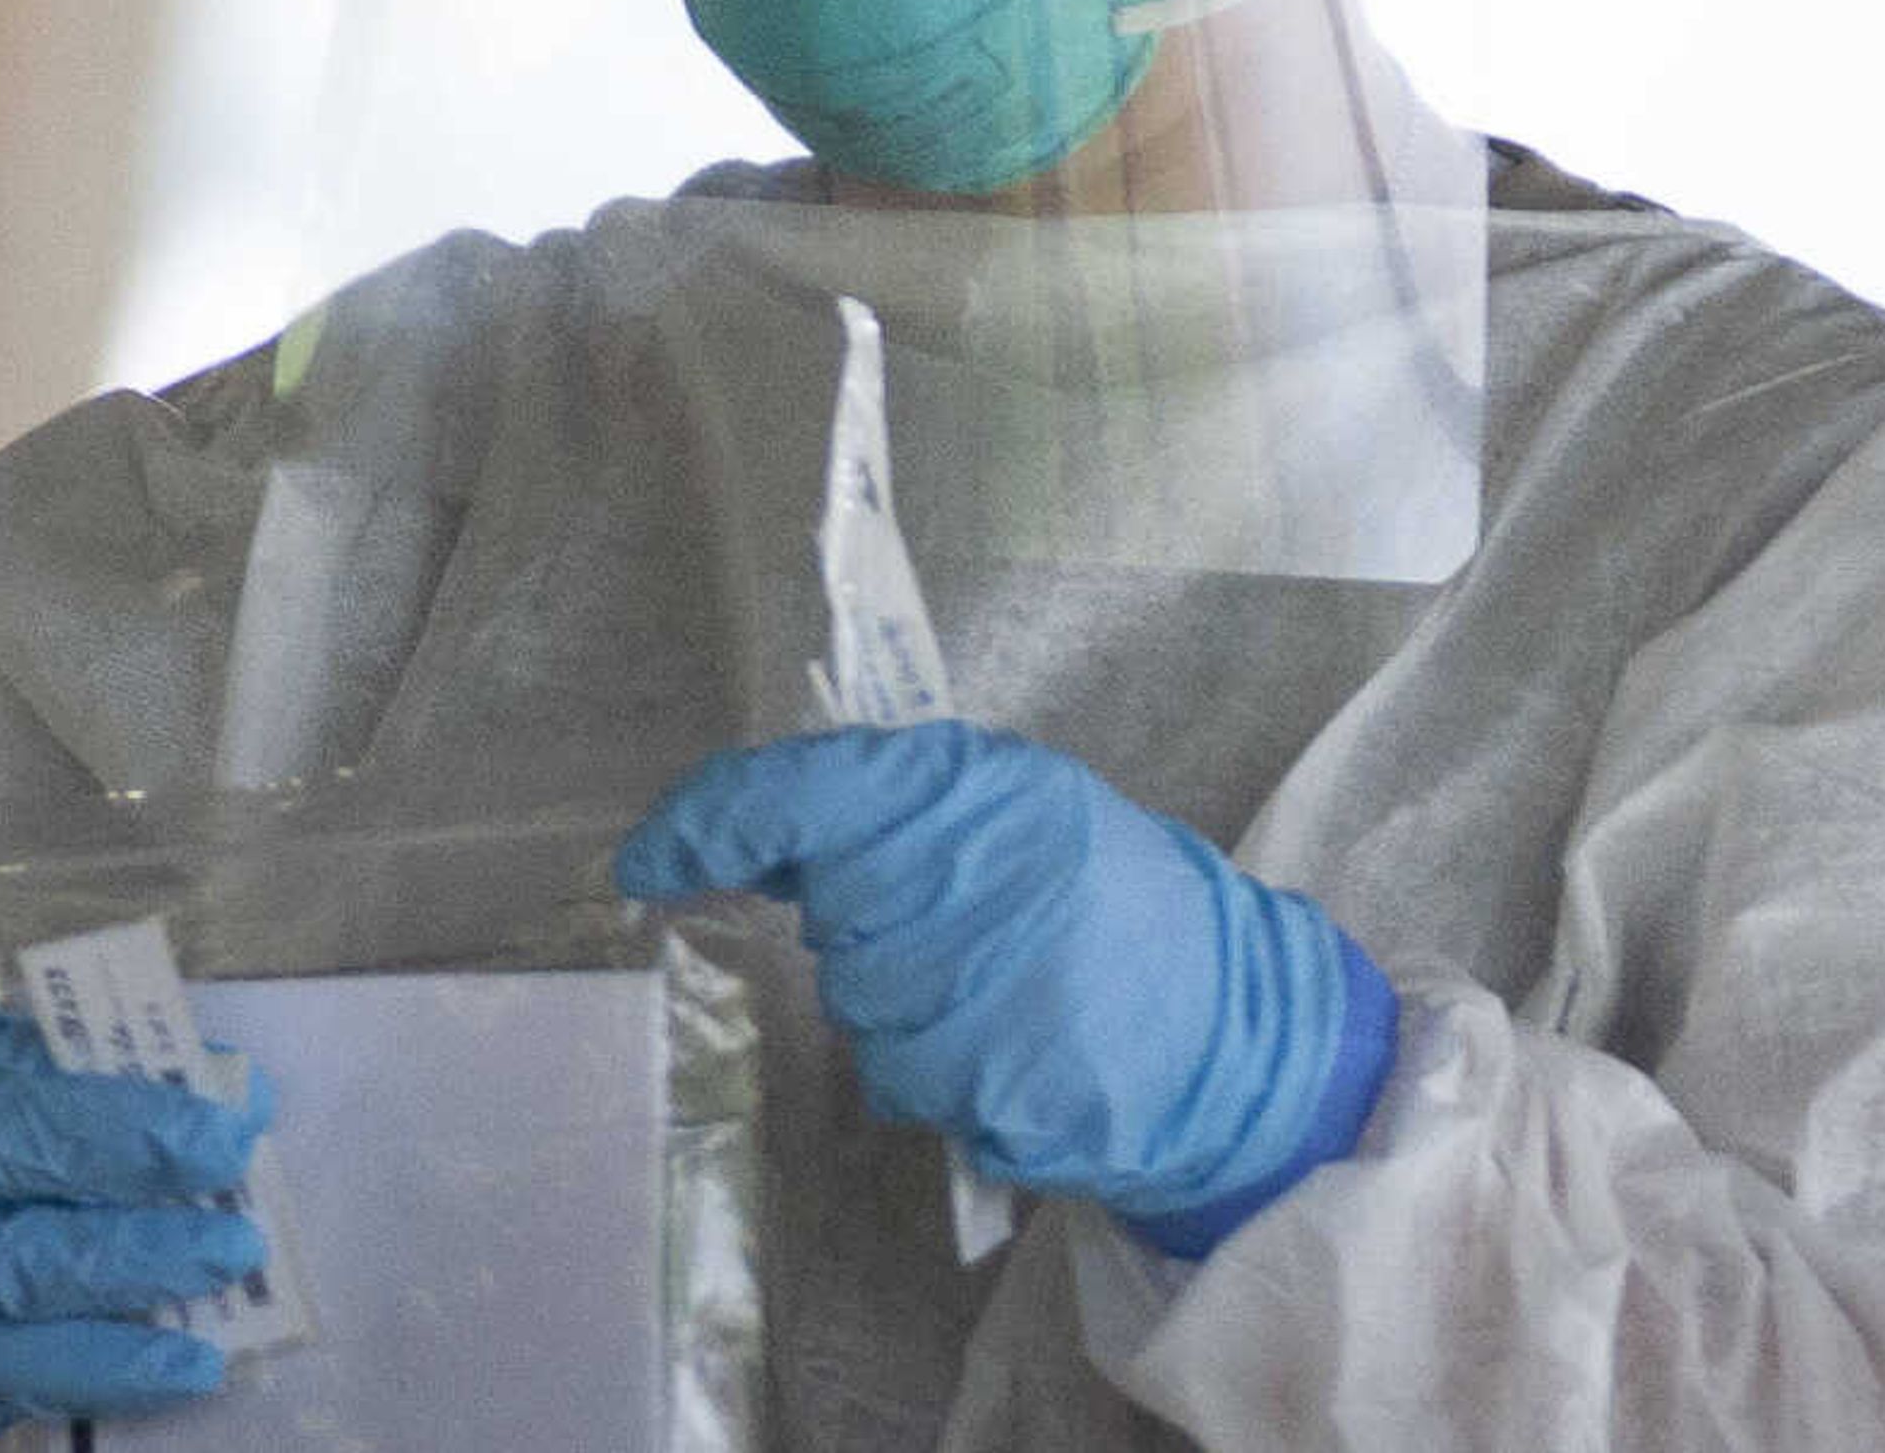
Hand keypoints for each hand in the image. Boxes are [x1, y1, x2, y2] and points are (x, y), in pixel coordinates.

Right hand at [0, 1008, 269, 1451]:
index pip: (2, 1078)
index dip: (118, 1093)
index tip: (223, 1099)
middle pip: (1, 1160)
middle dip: (130, 1157)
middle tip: (231, 1161)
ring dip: (138, 1265)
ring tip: (232, 1252)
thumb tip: (210, 1076)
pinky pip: (25, 1377)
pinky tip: (191, 1361)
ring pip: (16, 1275)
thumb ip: (48, 1079)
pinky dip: (116, 1368)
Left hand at [615, 722, 1395, 1255]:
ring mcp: (950, 999)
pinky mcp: (963, 1092)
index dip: (698, 823)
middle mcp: (940, 887)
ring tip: (1017, 978)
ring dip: (913, 991)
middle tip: (965, 915)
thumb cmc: (1135, 906)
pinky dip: (949, 1056)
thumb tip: (778, 835)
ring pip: (862, 1000)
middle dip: (868, 915)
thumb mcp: (1033, 806)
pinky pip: (905, 1070)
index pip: (789, 794)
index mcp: (965, 791)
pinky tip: (1022, 1036)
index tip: (645, 858)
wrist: (1239, 1032)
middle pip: (827, 910)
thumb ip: (910, 808)